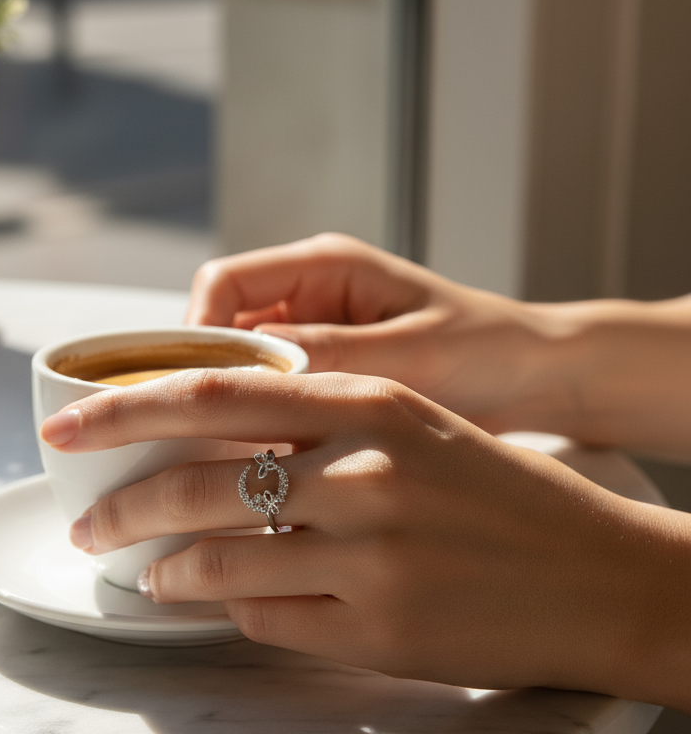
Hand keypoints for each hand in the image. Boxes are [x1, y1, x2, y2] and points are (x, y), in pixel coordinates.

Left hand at [40, 368, 690, 708]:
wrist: (602, 576)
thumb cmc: (507, 496)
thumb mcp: (418, 426)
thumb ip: (321, 423)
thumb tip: (212, 443)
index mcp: (371, 404)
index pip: (213, 393)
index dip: (124, 410)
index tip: (67, 428)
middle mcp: (363, 473)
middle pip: (195, 483)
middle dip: (120, 507)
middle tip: (88, 523)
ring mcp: (369, 558)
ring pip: (215, 564)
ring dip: (165, 572)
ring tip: (148, 574)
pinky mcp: (377, 633)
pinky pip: (265, 622)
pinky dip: (235, 614)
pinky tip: (236, 607)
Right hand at [186, 233, 560, 432]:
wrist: (538, 379)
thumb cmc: (486, 350)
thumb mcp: (408, 353)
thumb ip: (329, 356)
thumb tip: (248, 373)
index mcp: (326, 268)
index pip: (224, 286)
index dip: (197, 334)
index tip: (194, 389)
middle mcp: (311, 299)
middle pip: (220, 330)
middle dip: (204, 380)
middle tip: (194, 436)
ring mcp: (316, 341)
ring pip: (240, 371)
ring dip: (232, 409)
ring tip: (225, 457)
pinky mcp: (328, 382)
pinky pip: (271, 402)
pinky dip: (260, 430)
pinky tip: (264, 465)